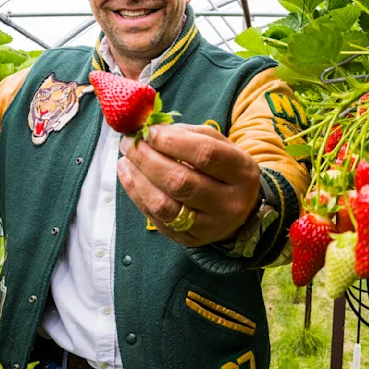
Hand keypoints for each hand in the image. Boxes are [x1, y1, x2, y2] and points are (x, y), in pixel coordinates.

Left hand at [117, 123, 259, 246]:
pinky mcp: (189, 239)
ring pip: (165, 205)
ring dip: (138, 179)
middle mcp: (229, 203)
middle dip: (148, 159)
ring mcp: (210, 226)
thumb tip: (150, 129)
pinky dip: (137, 195)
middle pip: (181, 182)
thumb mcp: (219, 145)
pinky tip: (128, 175)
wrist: (240, 211)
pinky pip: (156, 218)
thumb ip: (188, 134)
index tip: (149, 131)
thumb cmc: (223, 170)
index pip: (206, 155)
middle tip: (130, 143)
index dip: (172, 142)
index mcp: (242, 172)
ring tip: (125, 159)